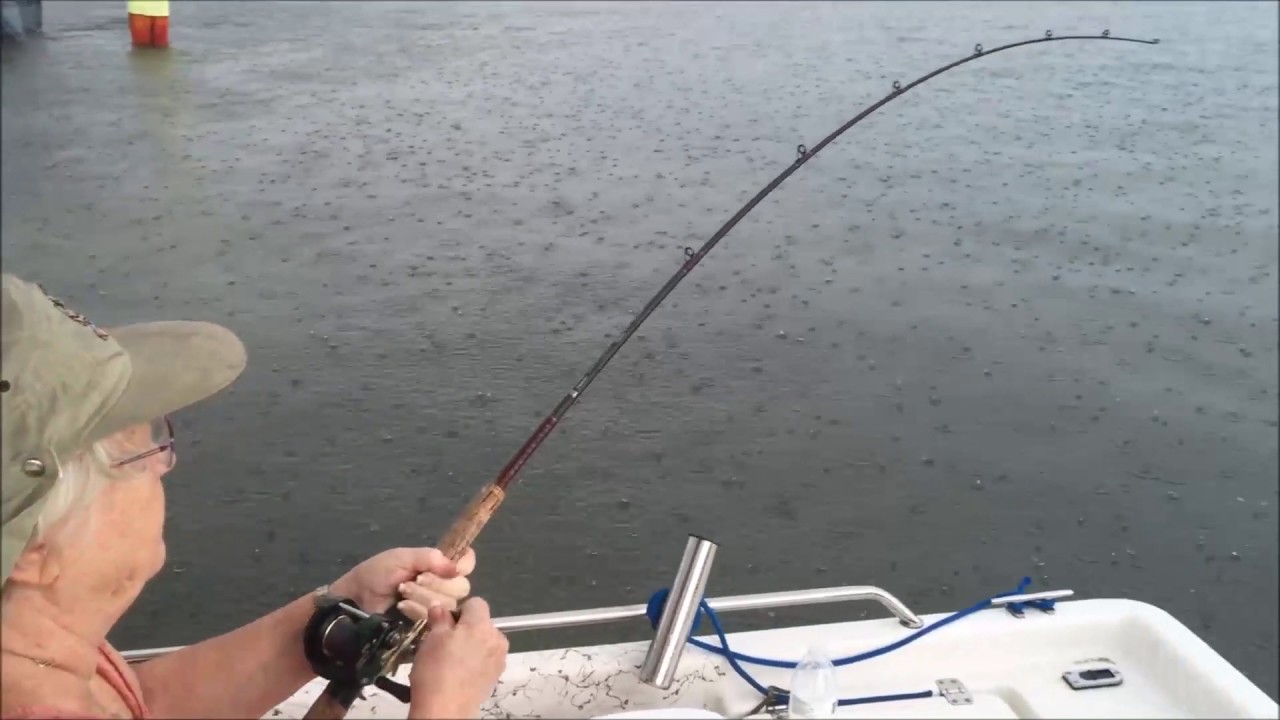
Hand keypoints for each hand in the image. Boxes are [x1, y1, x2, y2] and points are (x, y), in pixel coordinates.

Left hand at [329, 546, 476, 613]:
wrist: (356, 601)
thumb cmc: (376, 574)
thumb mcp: (401, 558)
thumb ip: (429, 557)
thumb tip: (456, 568)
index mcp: (439, 565)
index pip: (467, 563)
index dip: (462, 565)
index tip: (449, 569)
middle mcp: (443, 586)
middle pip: (461, 587)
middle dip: (436, 583)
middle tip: (414, 581)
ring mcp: (436, 608)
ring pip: (449, 604)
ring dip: (424, 597)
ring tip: (402, 594)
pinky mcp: (428, 626)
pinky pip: (436, 621)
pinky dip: (418, 611)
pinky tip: (403, 608)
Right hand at [407, 599, 508, 718]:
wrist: (446, 709)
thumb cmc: (436, 671)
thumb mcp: (432, 639)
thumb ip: (439, 618)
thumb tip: (439, 606)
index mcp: (481, 624)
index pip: (476, 603)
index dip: (460, 610)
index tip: (446, 624)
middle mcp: (496, 637)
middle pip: (483, 622)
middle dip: (467, 628)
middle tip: (446, 642)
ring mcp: (499, 657)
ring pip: (486, 640)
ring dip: (473, 644)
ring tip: (453, 660)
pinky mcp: (497, 674)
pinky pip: (488, 657)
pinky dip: (477, 659)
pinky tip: (462, 672)